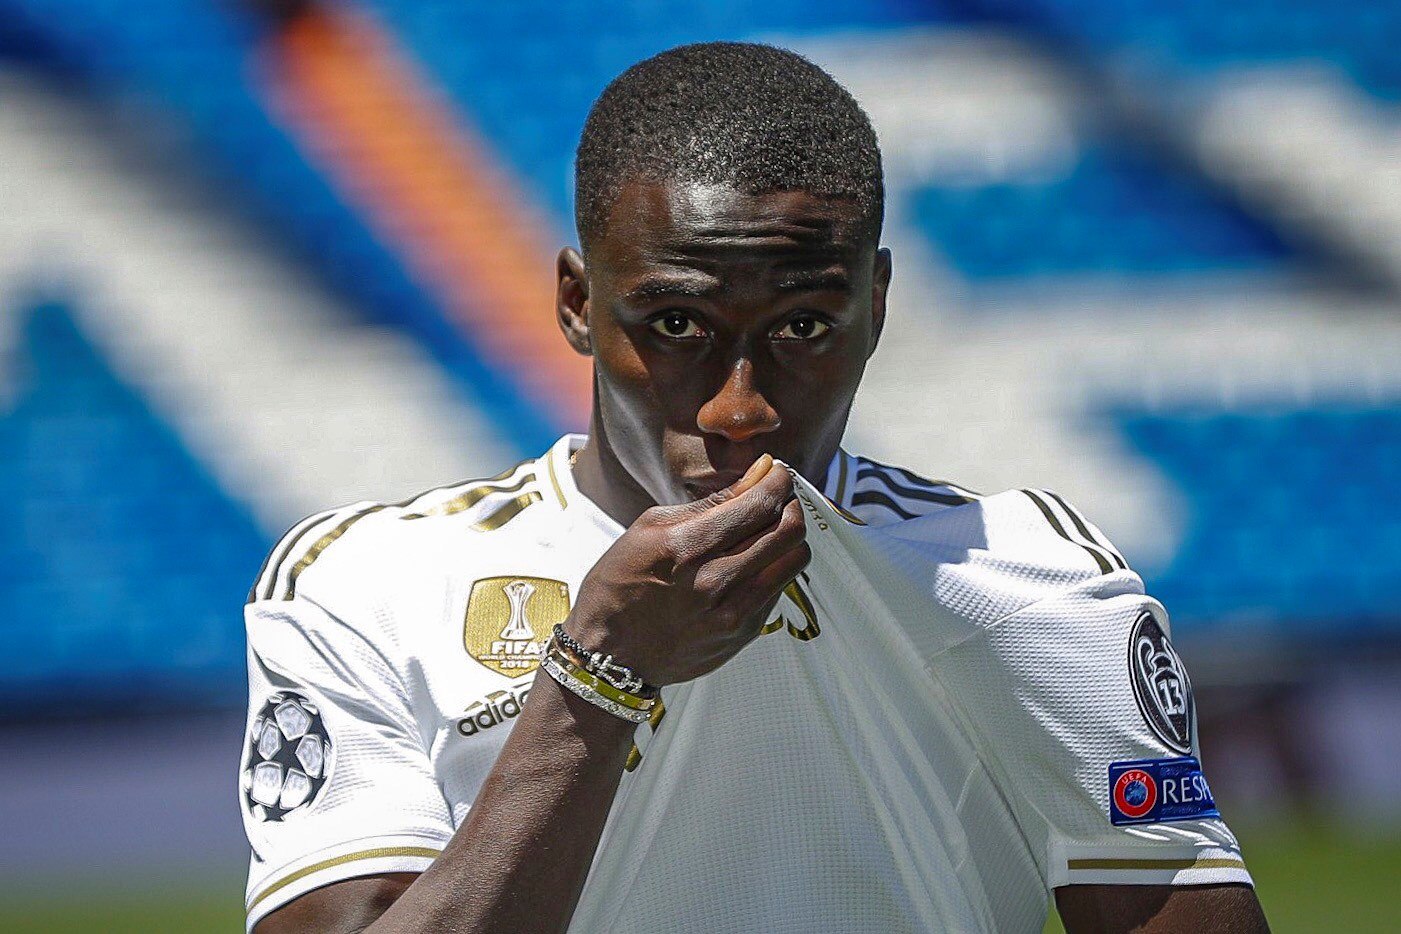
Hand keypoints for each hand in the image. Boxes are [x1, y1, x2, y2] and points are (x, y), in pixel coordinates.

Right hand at [564, 455, 809, 686]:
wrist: (610, 655)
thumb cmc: (621, 584)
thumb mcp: (649, 528)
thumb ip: (710, 501)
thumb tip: (759, 472)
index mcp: (685, 547)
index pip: (758, 504)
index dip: (777, 480)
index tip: (775, 472)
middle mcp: (714, 581)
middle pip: (788, 530)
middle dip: (789, 503)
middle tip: (776, 497)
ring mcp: (733, 612)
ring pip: (795, 560)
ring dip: (790, 536)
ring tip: (770, 529)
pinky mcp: (743, 633)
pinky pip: (780, 589)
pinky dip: (775, 567)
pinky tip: (752, 563)